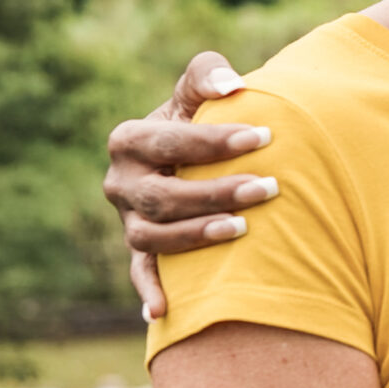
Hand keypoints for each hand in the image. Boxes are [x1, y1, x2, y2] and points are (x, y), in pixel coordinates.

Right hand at [103, 51, 277, 319]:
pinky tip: (163, 312)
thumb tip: (233, 86)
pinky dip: (148, 293)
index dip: (215, 141)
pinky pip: (140, 275)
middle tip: (268, 187)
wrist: (188, 161)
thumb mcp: (196, 94)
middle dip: (214, 192)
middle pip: (161, 195)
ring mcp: (128, 222)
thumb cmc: (198, 121)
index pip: (169, 141)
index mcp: (128, 140)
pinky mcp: (140, 253)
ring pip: (152, 238)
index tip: (264, 136)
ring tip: (242, 229)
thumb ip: (208, 75)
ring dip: (195, 235)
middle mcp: (120, 184)